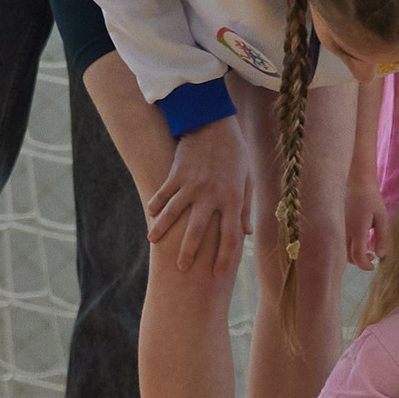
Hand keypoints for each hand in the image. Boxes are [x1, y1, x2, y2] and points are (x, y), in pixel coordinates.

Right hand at [144, 117, 249, 276]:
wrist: (215, 124)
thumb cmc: (235, 154)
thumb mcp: (247, 180)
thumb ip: (246, 208)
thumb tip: (245, 232)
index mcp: (233, 199)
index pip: (230, 236)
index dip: (224, 257)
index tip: (218, 274)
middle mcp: (212, 196)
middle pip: (198, 232)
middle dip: (188, 253)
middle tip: (181, 269)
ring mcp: (192, 185)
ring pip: (173, 214)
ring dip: (162, 230)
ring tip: (154, 242)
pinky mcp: (177, 174)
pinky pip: (164, 194)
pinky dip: (156, 204)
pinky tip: (151, 214)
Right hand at [345, 169, 389, 270]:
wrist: (356, 182)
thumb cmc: (371, 199)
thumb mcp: (382, 217)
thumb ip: (382, 237)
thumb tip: (381, 255)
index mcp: (357, 229)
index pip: (357, 255)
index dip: (365, 265)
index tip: (374, 266)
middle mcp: (344, 230)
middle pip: (347, 256)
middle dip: (359, 262)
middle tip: (372, 257)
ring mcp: (337, 228)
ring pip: (340, 250)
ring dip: (352, 256)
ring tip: (367, 251)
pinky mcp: (334, 225)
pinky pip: (338, 242)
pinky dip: (346, 248)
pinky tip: (357, 242)